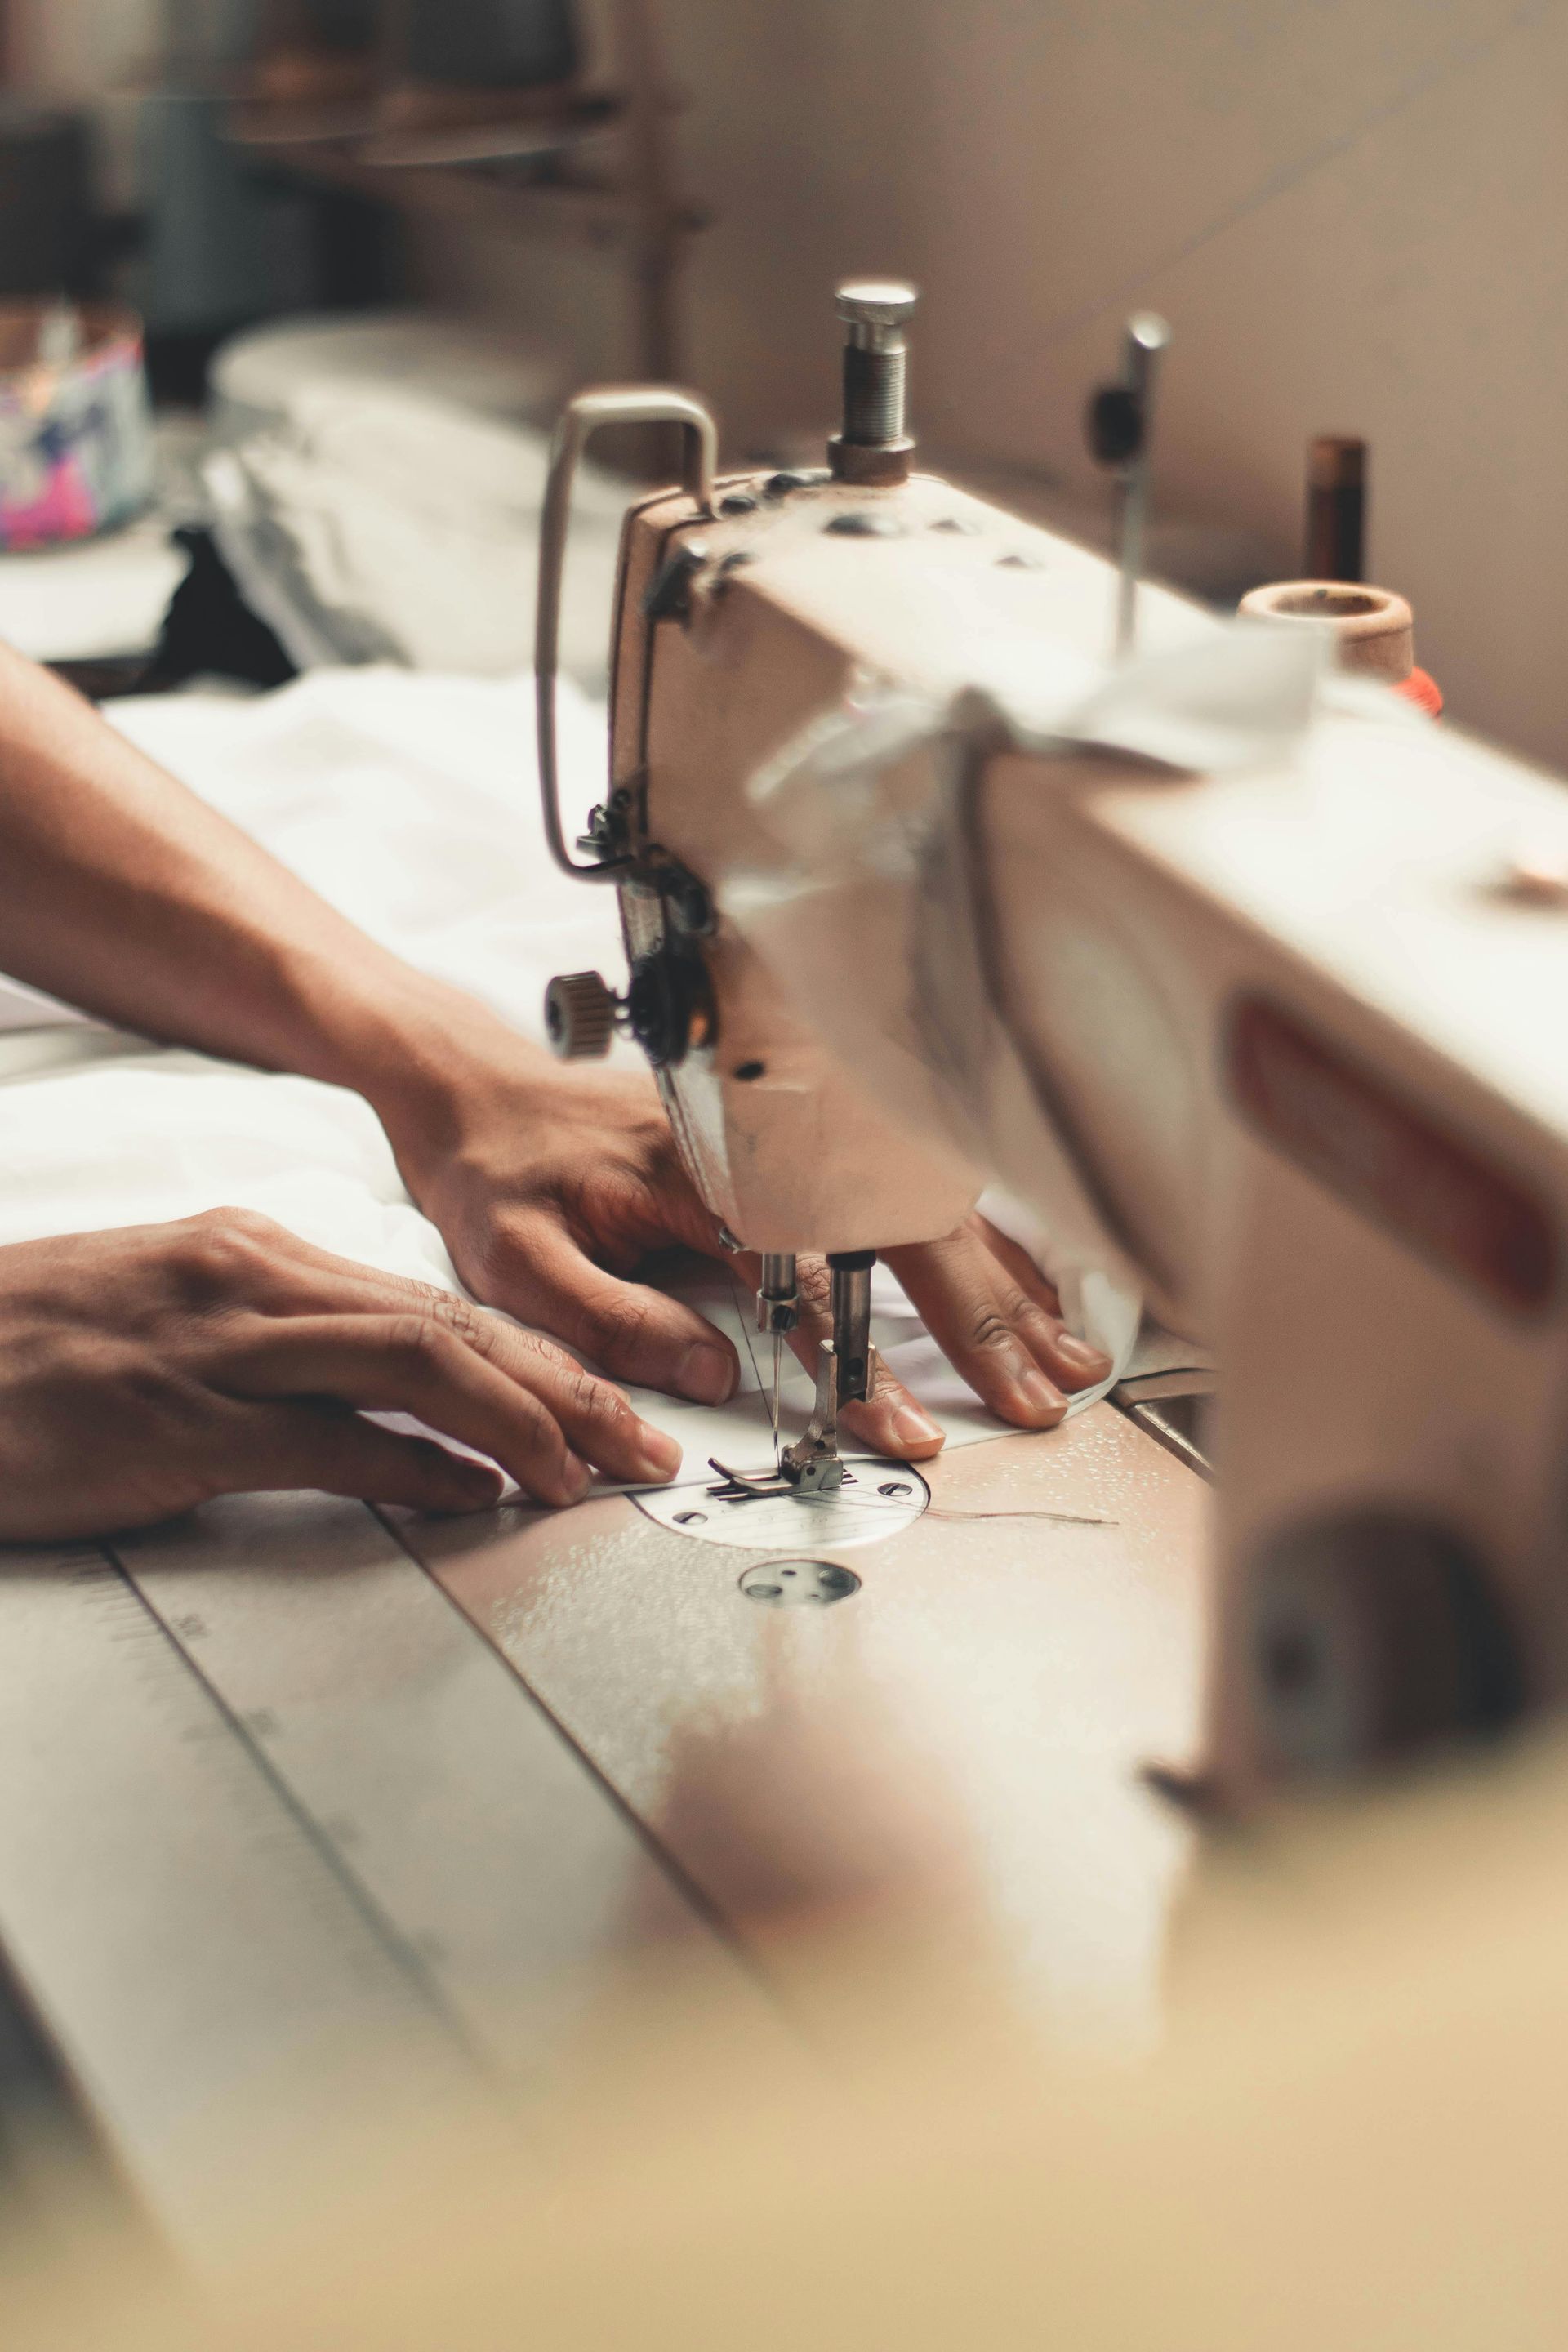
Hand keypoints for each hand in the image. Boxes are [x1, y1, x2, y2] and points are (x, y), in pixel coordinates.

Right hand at [0, 1211, 682, 1543]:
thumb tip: (395, 1413)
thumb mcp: (175, 1318)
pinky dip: (412, 1469)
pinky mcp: (179, 1426)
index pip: (435, 1302)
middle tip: (642, 1444)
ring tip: (584, 1473)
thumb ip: (283, 1348)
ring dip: (520, 1422)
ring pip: (412, 1364)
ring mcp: (217, 1350)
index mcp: (256, 1254)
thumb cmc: (37, 1353)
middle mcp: (253, 1285)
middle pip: (450, 1325)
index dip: (539, 1356)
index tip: (606, 1402)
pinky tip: (469, 1499)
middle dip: (566, 1385)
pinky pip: (326, 1441)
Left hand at [387, 1043, 1112, 1463]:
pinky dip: (973, 1233)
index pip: (811, 1279)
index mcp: (699, 1176)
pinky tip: (1023, 1276)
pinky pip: (905, 1183)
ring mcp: (788, 1132)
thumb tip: (712, 1378)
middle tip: (1038, 1394)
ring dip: (1002, 1275)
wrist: (472, 1081)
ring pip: (923, 1202)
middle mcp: (761, 1144)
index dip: (866, 1363)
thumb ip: (613, 1321)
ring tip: (1065, 1346)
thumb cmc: (494, 1169)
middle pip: (904, 1229)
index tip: (909, 1425)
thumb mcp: (517, 1262)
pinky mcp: (795, 1135)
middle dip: (984, 1315)